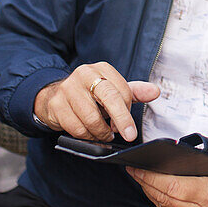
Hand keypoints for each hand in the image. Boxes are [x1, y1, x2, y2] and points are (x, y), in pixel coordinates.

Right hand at [33, 62, 159, 141]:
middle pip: (110, 98)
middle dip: (122, 120)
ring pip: (92, 118)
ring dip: (101, 133)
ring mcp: (68, 89)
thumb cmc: (88, 95)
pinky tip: (89, 134)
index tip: (128, 124)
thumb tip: (155, 92)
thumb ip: (134, 92)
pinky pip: (76, 128)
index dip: (127, 110)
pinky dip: (86, 136)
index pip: (123, 90)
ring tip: (103, 134)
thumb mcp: (112, 90)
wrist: (52, 97)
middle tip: (129, 135)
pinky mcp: (56, 105)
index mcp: (102, 69)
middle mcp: (84, 74)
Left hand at [127, 151, 207, 206]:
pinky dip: (161, 200)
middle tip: (134, 170)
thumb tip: (168, 157)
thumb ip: (195, 160)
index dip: (151, 178)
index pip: (173, 187)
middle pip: (166, 198)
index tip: (138, 168)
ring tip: (139, 178)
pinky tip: (153, 189)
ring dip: (150, 193)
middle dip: (146, 184)